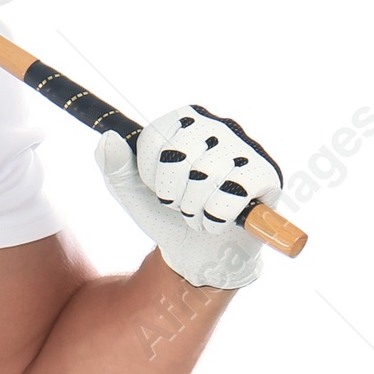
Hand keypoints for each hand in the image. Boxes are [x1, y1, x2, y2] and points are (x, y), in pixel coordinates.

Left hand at [96, 103, 283, 290]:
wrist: (201, 254)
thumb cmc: (166, 216)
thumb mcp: (131, 193)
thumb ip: (114, 166)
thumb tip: (107, 138)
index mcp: (185, 119)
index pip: (155, 139)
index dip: (151, 176)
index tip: (160, 189)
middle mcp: (218, 125)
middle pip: (179, 156)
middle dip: (172, 195)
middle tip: (180, 206)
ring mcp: (246, 148)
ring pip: (204, 178)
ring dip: (193, 211)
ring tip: (199, 215)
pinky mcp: (266, 174)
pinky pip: (229, 197)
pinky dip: (214, 220)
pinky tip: (219, 222)